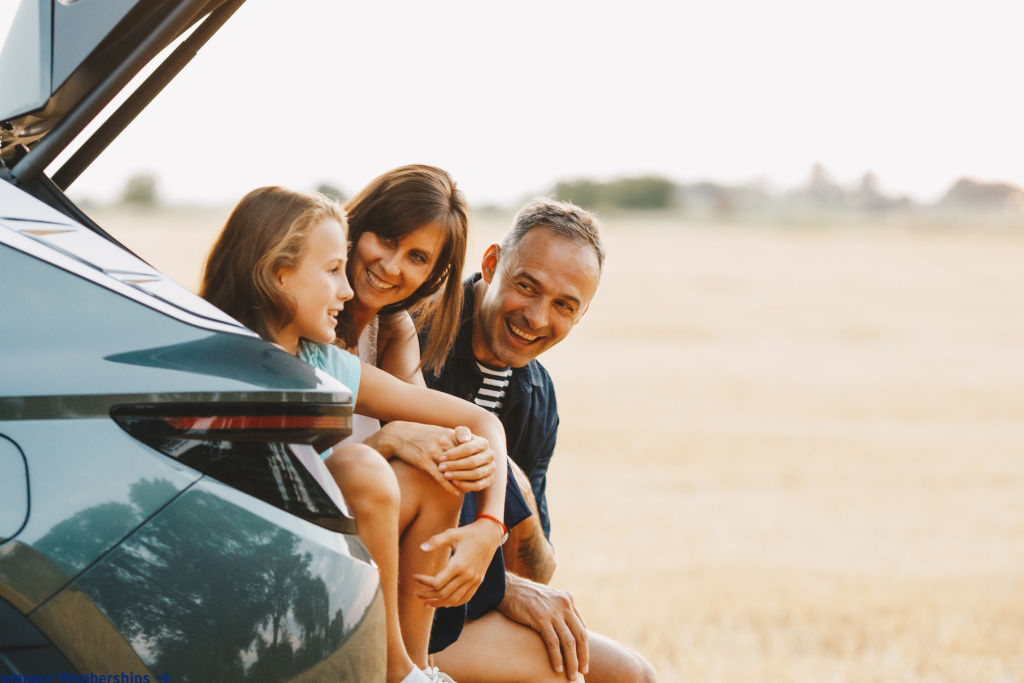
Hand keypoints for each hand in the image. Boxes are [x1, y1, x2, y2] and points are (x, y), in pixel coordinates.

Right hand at [365, 422, 495, 494]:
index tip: (483, 467)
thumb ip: (454, 437)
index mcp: (448, 434)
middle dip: (472, 471)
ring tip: (469, 489)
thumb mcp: (438, 431)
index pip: (469, 448)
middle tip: (480, 481)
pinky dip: (449, 486)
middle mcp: (443, 442)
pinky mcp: (423, 461)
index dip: (476, 459)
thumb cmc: (420, 434)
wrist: (397, 435)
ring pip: (453, 470)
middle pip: (463, 459)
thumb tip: (469, 443)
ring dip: (462, 481)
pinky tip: (455, 492)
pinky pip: (439, 476)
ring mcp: (433, 451)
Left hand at [413, 518, 504, 606]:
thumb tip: (421, 548)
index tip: (414, 577)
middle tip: (416, 594)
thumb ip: (436, 541)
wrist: (490, 535)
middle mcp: (467, 575)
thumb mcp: (451, 533)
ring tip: (426, 602)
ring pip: (454, 600)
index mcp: (458, 564)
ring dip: (438, 603)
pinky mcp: (478, 582)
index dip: (424, 582)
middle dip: (427, 595)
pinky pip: (465, 598)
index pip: (437, 582)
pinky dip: (453, 603)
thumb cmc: (468, 533)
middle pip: (443, 594)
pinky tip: (444, 602)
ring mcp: (474, 580)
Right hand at [498, 573, 588, 679]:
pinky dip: (557, 658)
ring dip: (572, 662)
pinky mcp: (541, 618)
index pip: (581, 627)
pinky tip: (557, 668)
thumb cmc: (523, 597)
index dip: (583, 646)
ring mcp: (553, 611)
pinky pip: (553, 643)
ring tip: (571, 676)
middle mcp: (564, 604)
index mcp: (567, 600)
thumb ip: (557, 611)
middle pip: (580, 635)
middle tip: (583, 672)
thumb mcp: (546, 600)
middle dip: (583, 656)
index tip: (582, 659)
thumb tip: (564, 631)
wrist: (506, 587)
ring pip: (569, 642)